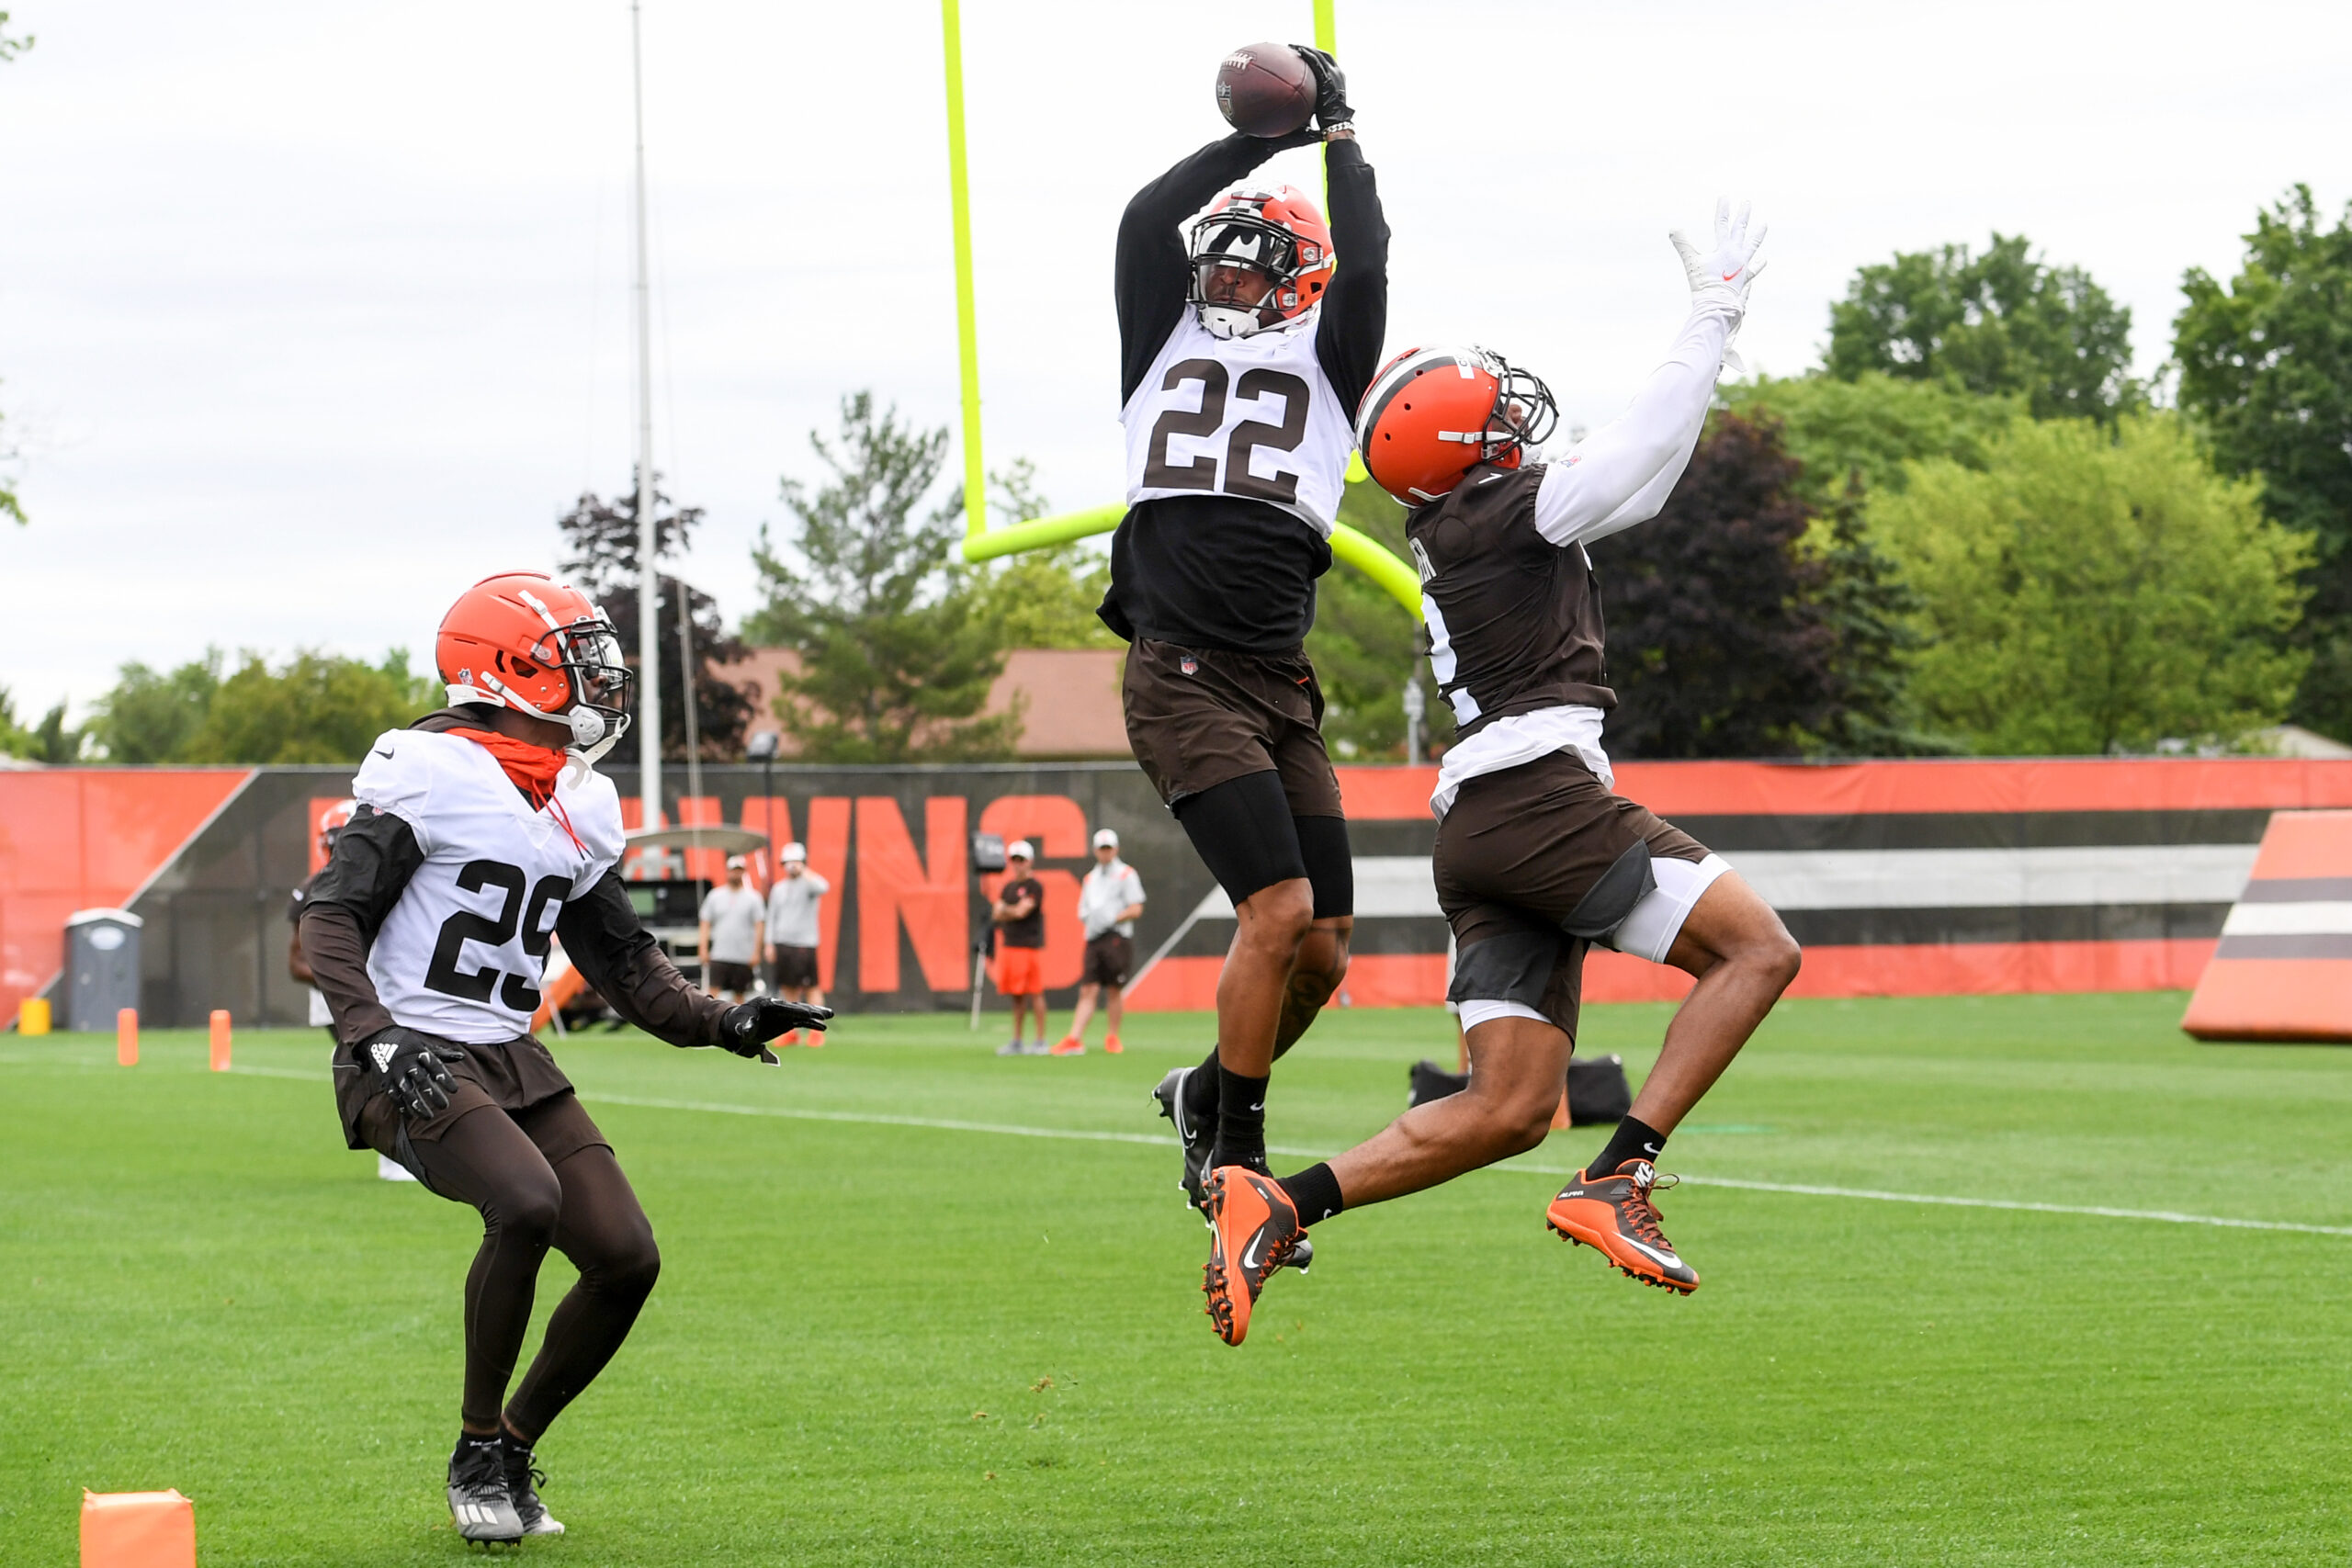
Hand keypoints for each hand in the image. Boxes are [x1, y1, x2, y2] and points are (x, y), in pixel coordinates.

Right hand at [358, 1026, 464, 1120]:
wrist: (381, 1039)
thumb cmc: (409, 1045)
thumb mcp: (425, 1046)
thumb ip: (443, 1054)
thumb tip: (461, 1057)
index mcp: (421, 1054)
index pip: (435, 1067)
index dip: (445, 1079)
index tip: (455, 1091)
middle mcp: (409, 1063)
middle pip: (422, 1081)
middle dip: (433, 1094)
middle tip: (445, 1106)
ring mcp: (396, 1073)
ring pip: (407, 1091)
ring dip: (418, 1105)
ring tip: (428, 1117)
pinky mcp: (387, 1080)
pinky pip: (394, 1095)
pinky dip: (401, 1106)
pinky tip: (410, 1117)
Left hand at [717, 997, 834, 1064]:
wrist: (737, 1025)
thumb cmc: (737, 1023)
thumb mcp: (739, 1025)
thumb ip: (745, 1027)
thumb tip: (746, 1030)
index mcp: (767, 1004)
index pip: (784, 1007)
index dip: (797, 1010)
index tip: (808, 1013)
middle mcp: (778, 1007)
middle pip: (797, 1007)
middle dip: (812, 1010)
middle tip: (826, 1013)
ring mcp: (784, 1013)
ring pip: (802, 1013)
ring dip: (816, 1015)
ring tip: (830, 1016)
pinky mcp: (786, 1021)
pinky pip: (802, 1021)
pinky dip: (812, 1023)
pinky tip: (822, 1027)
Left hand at [1290, 45, 1350, 128]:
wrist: (1336, 123)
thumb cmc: (1328, 120)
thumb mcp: (1321, 104)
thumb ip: (1314, 97)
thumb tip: (1299, 101)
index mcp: (1338, 78)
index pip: (1327, 61)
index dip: (1316, 55)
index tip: (1303, 53)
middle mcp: (1338, 74)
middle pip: (1323, 55)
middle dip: (1309, 49)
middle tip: (1295, 47)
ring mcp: (1334, 75)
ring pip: (1319, 56)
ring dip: (1305, 49)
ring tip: (1292, 46)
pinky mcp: (1328, 79)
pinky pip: (1316, 63)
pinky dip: (1307, 55)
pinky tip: (1298, 52)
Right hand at [1669, 198, 1767, 315]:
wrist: (1717, 305)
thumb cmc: (1704, 285)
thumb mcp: (1691, 263)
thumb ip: (1683, 244)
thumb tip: (1672, 228)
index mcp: (1725, 249)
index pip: (1722, 224)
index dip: (1722, 209)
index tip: (1724, 197)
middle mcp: (1737, 255)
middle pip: (1741, 230)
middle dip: (1743, 215)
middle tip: (1747, 202)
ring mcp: (1743, 266)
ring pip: (1753, 246)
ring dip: (1758, 234)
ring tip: (1764, 224)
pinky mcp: (1744, 278)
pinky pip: (1754, 269)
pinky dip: (1758, 263)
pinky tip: (1762, 259)